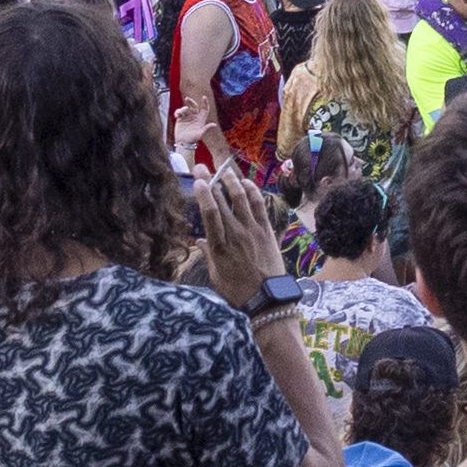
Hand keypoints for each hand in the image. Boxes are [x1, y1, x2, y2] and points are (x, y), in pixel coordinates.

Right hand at [189, 163, 278, 300]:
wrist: (267, 299)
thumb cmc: (237, 291)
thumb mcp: (216, 275)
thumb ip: (207, 255)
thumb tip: (199, 242)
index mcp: (219, 246)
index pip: (210, 214)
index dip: (204, 194)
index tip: (199, 181)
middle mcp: (235, 235)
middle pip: (222, 201)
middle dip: (212, 181)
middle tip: (203, 166)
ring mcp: (253, 231)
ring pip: (241, 199)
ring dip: (232, 181)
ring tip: (225, 169)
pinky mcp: (267, 231)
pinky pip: (259, 206)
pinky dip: (253, 192)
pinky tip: (246, 183)